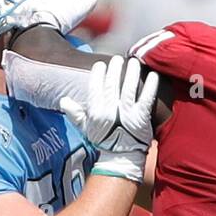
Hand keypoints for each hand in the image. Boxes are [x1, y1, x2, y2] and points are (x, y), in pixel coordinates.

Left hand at [7, 0, 96, 33]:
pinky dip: (34, 15)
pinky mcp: (19, 6)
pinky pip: (30, 10)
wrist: (36, 28)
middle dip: (59, 4)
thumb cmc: (61, 16)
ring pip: (42, 2)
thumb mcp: (86, 5)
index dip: (75, 2)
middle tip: (62, 18)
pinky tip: (38, 24)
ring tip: (49, 22)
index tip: (74, 12)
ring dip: (46, 9)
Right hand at [60, 55, 159, 181]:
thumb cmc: (103, 141)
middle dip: (115, 69)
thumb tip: (63, 100)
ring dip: (131, 72)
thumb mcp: (85, 128)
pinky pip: (146, 97)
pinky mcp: (142, 116)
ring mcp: (127, 113)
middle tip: (117, 58)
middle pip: (112, 84)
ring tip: (133, 62)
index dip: (98, 74)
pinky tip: (152, 75)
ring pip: (129, 87)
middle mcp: (110, 110)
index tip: (100, 64)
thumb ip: (75, 113)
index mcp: (96, 111)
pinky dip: (150, 86)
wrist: (121, 157)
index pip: (95, 87)